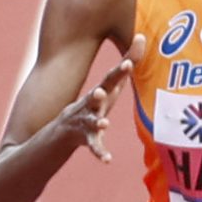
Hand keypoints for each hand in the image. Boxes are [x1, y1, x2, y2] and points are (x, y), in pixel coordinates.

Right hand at [63, 34, 142, 163]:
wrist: (61, 133)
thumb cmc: (91, 109)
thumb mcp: (108, 92)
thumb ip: (122, 75)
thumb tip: (139, 46)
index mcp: (101, 91)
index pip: (115, 74)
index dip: (129, 59)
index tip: (140, 41)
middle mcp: (91, 103)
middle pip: (102, 90)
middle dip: (113, 79)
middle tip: (125, 66)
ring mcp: (86, 120)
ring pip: (92, 119)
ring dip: (98, 119)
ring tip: (104, 122)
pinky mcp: (84, 138)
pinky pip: (94, 146)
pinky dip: (100, 153)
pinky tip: (108, 159)